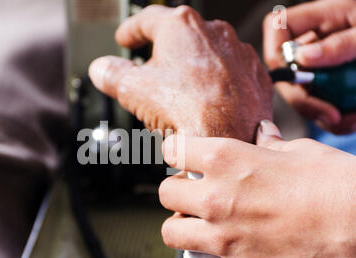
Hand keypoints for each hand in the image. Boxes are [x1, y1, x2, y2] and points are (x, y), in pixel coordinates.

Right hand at [89, 5, 272, 142]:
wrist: (231, 139)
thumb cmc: (189, 111)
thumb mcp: (134, 91)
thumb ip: (113, 75)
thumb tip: (102, 69)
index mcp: (180, 27)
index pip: (147, 19)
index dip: (131, 31)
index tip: (126, 39)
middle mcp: (213, 32)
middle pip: (178, 40)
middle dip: (161, 58)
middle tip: (149, 80)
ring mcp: (238, 54)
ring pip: (205, 57)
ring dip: (189, 73)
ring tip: (177, 100)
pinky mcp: (253, 77)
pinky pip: (228, 76)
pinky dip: (214, 86)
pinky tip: (203, 106)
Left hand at [157, 120, 355, 257]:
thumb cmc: (334, 180)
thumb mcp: (298, 150)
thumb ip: (269, 144)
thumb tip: (262, 133)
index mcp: (226, 160)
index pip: (174, 151)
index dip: (176, 155)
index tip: (183, 160)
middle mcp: (217, 197)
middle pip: (166, 193)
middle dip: (177, 193)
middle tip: (193, 196)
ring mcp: (225, 238)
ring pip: (170, 233)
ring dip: (178, 229)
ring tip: (192, 227)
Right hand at [263, 0, 355, 133]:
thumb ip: (341, 42)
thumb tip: (303, 59)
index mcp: (324, 18)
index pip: (280, 28)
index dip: (277, 51)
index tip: (295, 74)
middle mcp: (320, 43)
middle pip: (288, 71)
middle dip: (304, 98)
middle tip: (329, 114)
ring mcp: (329, 66)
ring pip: (307, 94)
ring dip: (324, 114)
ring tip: (350, 121)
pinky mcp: (340, 86)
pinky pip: (328, 105)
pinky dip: (341, 118)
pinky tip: (355, 120)